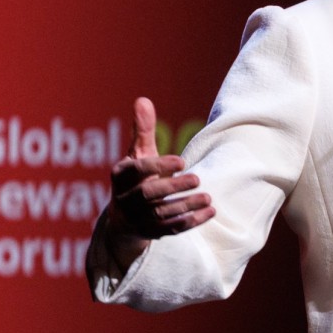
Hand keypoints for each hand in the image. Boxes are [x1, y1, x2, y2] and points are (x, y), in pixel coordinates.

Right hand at [104, 97, 215, 264]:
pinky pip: (171, 229)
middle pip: (148, 195)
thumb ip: (143, 129)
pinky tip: (210, 211)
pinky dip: (191, 222)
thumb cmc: (136, 178)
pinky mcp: (151, 232)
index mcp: (121, 176)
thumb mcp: (138, 153)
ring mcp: (138, 218)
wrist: (124, 219)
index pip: (136, 171)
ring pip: (161, 214)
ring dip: (186, 206)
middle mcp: (126, 199)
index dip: (158, 166)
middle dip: (173, 187)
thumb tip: (143, 99)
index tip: (182, 161)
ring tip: (208, 197)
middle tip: (197, 178)